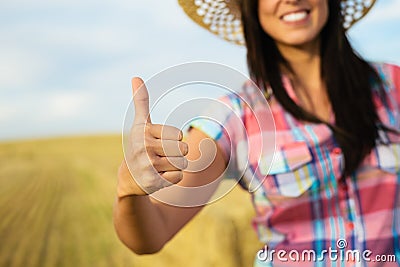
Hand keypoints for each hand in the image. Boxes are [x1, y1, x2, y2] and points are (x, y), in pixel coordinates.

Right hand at [117, 77, 188, 196]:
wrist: (129, 177)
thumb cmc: (139, 146)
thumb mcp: (140, 124)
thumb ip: (141, 101)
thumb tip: (135, 77)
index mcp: (144, 131)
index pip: (179, 135)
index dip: (174, 140)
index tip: (158, 143)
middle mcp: (144, 147)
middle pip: (183, 150)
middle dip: (176, 154)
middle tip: (159, 157)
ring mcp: (147, 166)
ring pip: (182, 164)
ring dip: (175, 167)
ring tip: (159, 167)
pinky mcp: (152, 182)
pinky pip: (179, 177)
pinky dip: (172, 178)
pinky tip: (158, 177)